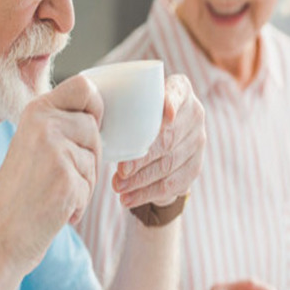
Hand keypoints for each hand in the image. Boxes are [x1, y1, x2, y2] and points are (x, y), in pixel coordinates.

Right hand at [0, 75, 102, 271]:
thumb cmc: (17, 195)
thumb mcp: (31, 145)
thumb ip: (57, 126)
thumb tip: (96, 116)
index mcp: (35, 111)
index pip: (84, 87)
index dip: (95, 106)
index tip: (87, 127)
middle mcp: (45, 124)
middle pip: (94, 128)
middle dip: (87, 157)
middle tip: (60, 178)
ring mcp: (56, 150)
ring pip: (94, 160)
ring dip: (82, 184)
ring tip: (52, 194)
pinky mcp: (67, 179)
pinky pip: (91, 187)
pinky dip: (78, 205)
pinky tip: (54, 210)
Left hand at [111, 74, 205, 207]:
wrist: (162, 142)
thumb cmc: (138, 117)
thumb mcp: (132, 104)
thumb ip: (121, 105)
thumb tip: (92, 120)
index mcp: (180, 90)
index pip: (178, 92)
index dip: (173, 103)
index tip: (166, 117)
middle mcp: (194, 114)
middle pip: (170, 138)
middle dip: (144, 157)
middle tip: (121, 170)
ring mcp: (197, 142)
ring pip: (169, 164)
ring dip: (141, 179)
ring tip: (118, 187)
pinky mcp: (194, 167)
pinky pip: (171, 184)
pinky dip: (147, 194)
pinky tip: (129, 199)